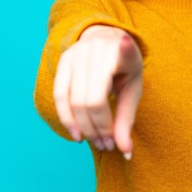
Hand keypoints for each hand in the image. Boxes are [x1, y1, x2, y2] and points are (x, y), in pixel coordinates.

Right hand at [53, 26, 142, 158]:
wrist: (104, 39)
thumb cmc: (123, 68)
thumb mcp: (132, 88)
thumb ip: (126, 118)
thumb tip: (126, 152)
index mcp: (121, 50)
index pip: (121, 62)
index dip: (123, 50)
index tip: (125, 46)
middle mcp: (97, 48)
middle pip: (91, 100)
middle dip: (98, 129)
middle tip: (107, 145)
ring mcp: (77, 52)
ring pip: (73, 101)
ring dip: (83, 128)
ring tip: (96, 143)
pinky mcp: (63, 60)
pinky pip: (59, 95)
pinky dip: (67, 118)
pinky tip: (77, 134)